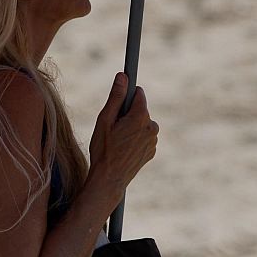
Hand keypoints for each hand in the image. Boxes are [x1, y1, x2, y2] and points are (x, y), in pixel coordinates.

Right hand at [87, 72, 157, 199]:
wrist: (109, 180)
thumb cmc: (103, 150)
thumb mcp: (105, 120)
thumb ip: (116, 97)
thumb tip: (123, 76)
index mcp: (141, 116)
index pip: (139, 94)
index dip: (126, 97)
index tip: (118, 102)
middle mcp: (152, 127)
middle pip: (140, 110)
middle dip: (127, 114)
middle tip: (113, 128)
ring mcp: (153, 140)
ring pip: (142, 124)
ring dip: (132, 128)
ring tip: (117, 142)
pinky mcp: (152, 151)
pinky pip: (144, 138)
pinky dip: (135, 140)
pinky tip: (123, 150)